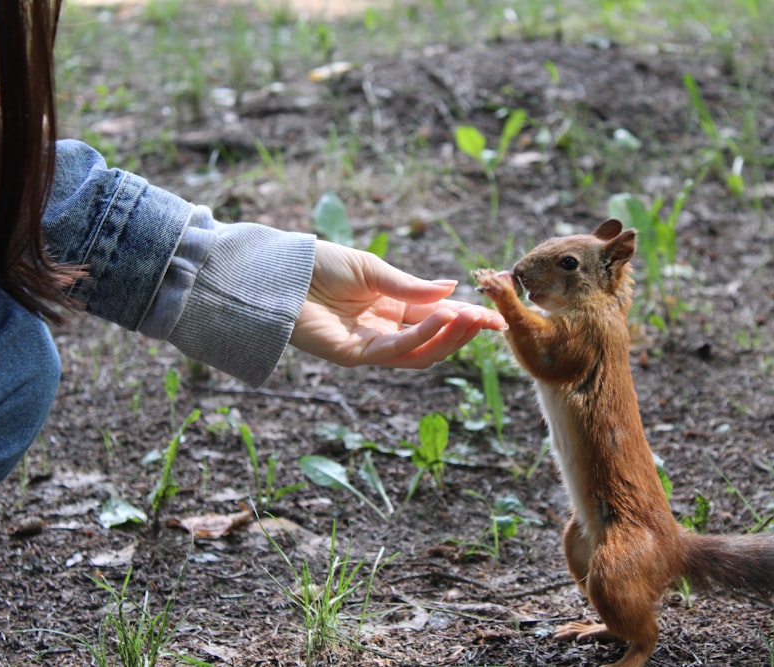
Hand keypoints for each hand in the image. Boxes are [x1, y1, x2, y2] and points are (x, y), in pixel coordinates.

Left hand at [289, 241, 505, 368]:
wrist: (278, 274)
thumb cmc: (318, 266)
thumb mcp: (372, 270)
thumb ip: (411, 287)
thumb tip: (453, 288)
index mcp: (389, 307)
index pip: (435, 317)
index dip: (465, 318)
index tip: (495, 316)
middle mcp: (383, 329)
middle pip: (433, 340)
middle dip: (464, 332)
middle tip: (491, 322)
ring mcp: (369, 345)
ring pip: (420, 353)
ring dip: (448, 338)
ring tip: (470, 319)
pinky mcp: (354, 355)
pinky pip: (396, 351)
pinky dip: (422, 336)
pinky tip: (442, 317)